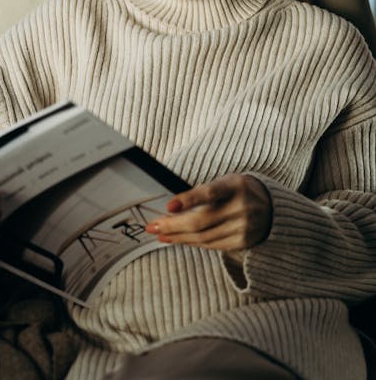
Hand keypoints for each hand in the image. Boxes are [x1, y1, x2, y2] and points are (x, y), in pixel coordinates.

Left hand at [145, 173, 271, 251]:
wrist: (273, 207)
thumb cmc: (239, 190)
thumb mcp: (226, 181)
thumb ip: (204, 192)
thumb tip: (172, 208)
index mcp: (236, 185)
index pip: (210, 192)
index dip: (189, 199)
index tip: (169, 206)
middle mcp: (242, 207)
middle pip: (201, 221)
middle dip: (173, 225)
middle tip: (152, 226)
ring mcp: (244, 227)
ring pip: (203, 237)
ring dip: (178, 237)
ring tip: (160, 233)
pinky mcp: (243, 242)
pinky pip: (212, 245)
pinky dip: (192, 242)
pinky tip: (178, 239)